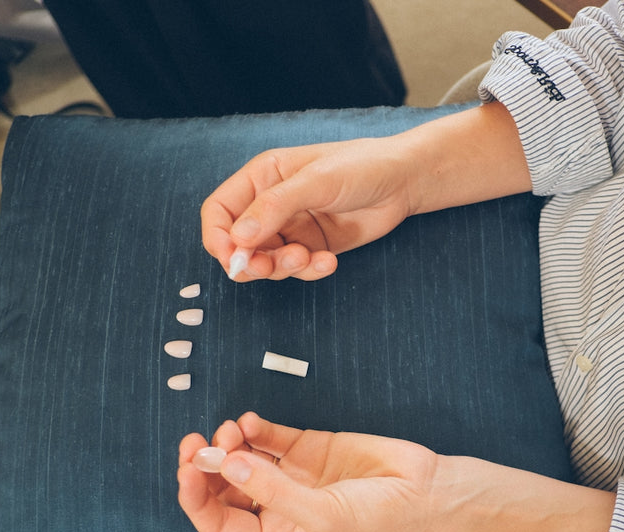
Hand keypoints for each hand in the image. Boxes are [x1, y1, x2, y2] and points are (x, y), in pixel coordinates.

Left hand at [177, 412, 440, 531]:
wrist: (425, 491)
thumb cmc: (380, 519)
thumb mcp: (323, 514)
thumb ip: (273, 490)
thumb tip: (227, 464)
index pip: (219, 522)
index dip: (196, 499)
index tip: (187, 472)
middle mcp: (277, 507)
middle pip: (222, 487)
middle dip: (205, 466)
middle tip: (196, 444)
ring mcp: (290, 475)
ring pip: (241, 457)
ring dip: (228, 443)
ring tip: (232, 430)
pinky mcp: (306, 447)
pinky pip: (268, 436)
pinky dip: (254, 428)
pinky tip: (250, 422)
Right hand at [201, 137, 415, 280]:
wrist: (404, 181)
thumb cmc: (361, 167)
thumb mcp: (316, 181)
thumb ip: (275, 208)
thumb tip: (238, 238)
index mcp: (261, 178)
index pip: (219, 211)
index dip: (218, 238)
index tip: (233, 258)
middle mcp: (269, 204)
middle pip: (238, 244)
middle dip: (252, 261)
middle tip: (272, 266)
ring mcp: (291, 229)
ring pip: (265, 262)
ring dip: (282, 268)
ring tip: (309, 259)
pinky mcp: (311, 248)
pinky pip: (296, 269)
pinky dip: (308, 271)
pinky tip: (328, 263)